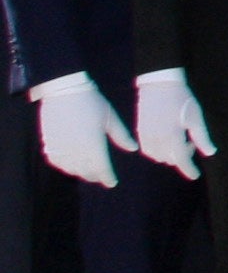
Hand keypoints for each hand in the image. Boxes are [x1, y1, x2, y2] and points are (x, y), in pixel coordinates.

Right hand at [30, 73, 133, 188]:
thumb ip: (121, 136)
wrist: (64, 90)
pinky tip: (72, 164)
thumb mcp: (110, 117)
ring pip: (72, 169)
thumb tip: (134, 148)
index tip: (112, 182)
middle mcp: (77, 150)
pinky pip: (57, 162)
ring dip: (81, 172)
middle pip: (87, 171)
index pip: (102, 168)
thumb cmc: (92, 101)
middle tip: (102, 176)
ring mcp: (61, 148)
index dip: (108, 177)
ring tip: (88, 170)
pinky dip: (65, 166)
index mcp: (94, 144)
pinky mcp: (49, 144)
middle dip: (96, 175)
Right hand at [132, 70, 214, 179]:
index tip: (195, 175)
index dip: (189, 170)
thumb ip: (202, 137)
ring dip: (169, 154)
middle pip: (169, 159)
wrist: (159, 83)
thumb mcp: (195, 117)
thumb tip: (210, 153)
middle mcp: (156, 140)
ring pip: (157, 156)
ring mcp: (145, 136)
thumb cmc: (181, 98)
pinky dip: (157, 150)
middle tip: (191, 143)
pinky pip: (147, 149)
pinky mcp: (139, 131)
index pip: (181, 160)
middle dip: (182, 157)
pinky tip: (166, 140)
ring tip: (180, 139)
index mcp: (171, 137)